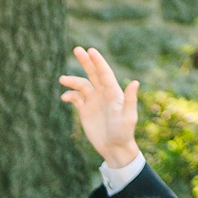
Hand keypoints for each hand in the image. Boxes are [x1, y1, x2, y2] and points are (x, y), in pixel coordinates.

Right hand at [59, 46, 141, 169]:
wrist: (115, 148)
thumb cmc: (124, 133)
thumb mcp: (128, 117)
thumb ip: (130, 100)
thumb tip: (135, 82)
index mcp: (114, 93)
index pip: (104, 73)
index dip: (98, 62)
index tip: (91, 51)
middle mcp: (103, 94)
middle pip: (93, 73)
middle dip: (85, 61)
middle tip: (77, 49)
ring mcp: (93, 101)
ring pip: (81, 85)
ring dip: (72, 81)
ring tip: (62, 79)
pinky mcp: (85, 110)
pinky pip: (75, 98)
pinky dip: (69, 95)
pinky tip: (65, 98)